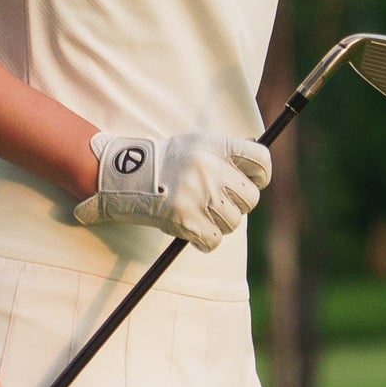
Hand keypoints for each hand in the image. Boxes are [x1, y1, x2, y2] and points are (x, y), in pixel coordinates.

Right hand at [72, 131, 270, 249]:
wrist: (124, 176)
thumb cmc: (165, 162)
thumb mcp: (195, 145)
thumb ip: (225, 154)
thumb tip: (260, 166)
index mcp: (215, 146)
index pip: (261, 160)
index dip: (260, 176)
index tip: (251, 182)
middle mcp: (210, 169)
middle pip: (250, 198)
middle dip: (237, 204)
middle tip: (216, 202)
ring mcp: (199, 194)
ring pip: (233, 222)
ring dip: (219, 223)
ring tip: (198, 212)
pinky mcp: (187, 219)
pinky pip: (214, 240)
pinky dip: (204, 240)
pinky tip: (191, 229)